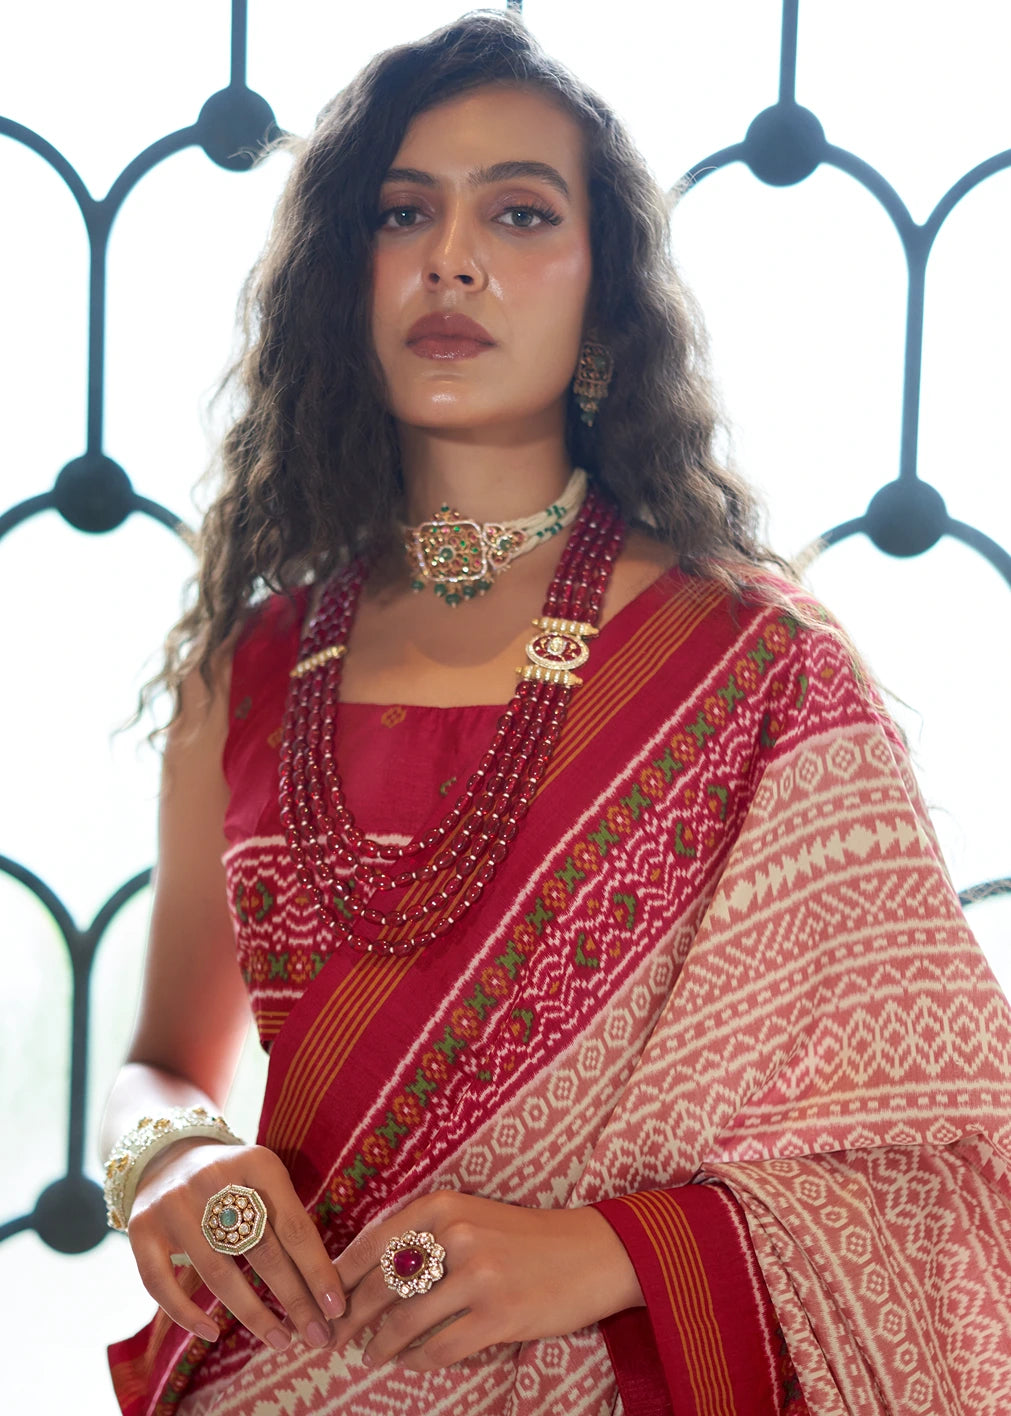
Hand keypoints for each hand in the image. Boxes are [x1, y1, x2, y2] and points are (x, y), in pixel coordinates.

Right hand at [127, 1139, 344, 1352]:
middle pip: (262, 1251)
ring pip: (217, 1272)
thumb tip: (326, 1288)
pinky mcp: (141, 1226)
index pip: (295, 1226)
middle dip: (294, 1299)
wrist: (167, 1155)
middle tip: (317, 1335)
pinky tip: (213, 1334)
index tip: (337, 1308)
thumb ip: (289, 1219)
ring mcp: (174, 1203)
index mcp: (257, 1162)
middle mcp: (214, 1178)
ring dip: (253, 1314)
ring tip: (280, 1340)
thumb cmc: (233, 1181)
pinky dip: (187, 1314)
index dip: (318, 1271)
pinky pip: (161, 1283)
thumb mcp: (265, 1180)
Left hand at [331, 1190, 642, 1372]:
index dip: (340, 1277)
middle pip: (380, 1286)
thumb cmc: (525, 1236)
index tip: (320, 1299)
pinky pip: (440, 1348)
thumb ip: (425, 1235)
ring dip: (380, 1345)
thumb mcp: (473, 1215)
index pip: (373, 1243)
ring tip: (371, 1354)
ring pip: (405, 1322)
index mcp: (444, 1205)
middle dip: (350, 1317)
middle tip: (332, 1336)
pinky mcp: (498, 1316)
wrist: (591, 1252)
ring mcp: (478, 1277)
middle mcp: (456, 1235)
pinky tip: (413, 1363)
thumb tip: (367, 1273)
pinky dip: (419, 1361)